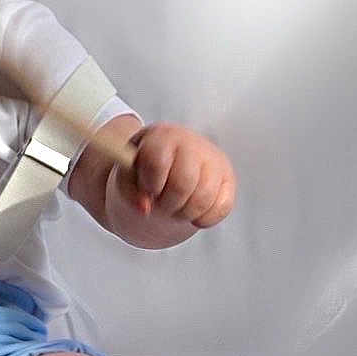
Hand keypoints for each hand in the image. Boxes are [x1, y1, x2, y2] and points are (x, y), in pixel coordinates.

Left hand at [117, 122, 235, 228]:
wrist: (168, 159)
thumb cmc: (145, 166)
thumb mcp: (128, 174)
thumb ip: (130, 191)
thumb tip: (145, 209)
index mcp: (163, 136)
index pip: (157, 163)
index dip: (151, 184)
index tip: (148, 190)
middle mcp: (193, 143)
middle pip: (182, 185)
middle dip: (168, 204)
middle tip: (162, 204)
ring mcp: (214, 159)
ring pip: (204, 199)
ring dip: (185, 213)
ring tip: (175, 208)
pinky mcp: (228, 178)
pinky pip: (222, 207)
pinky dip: (204, 218)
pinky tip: (192, 212)